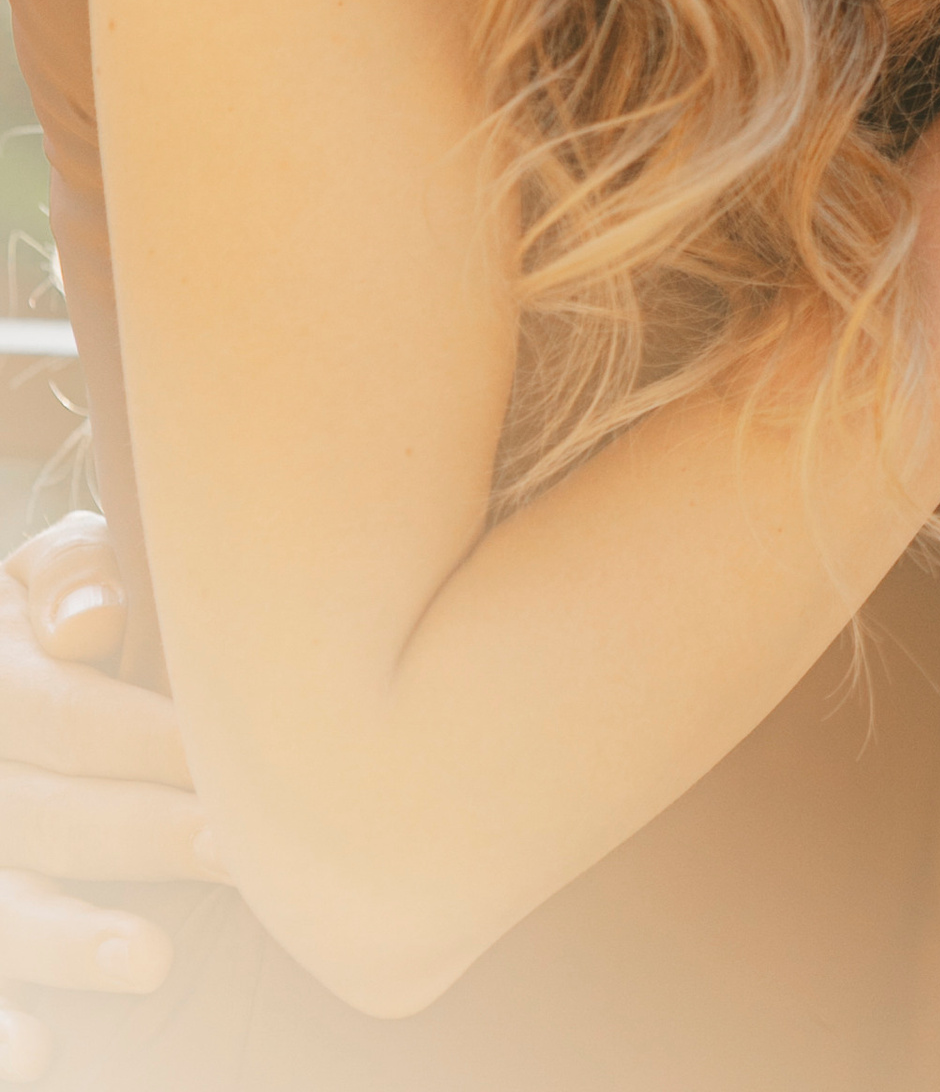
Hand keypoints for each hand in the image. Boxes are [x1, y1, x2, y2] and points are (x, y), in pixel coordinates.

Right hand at [0, 517, 220, 1080]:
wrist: (7, 685)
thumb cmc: (58, 623)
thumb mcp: (48, 578)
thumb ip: (70, 577)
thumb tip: (95, 622)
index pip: (63, 715)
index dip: (147, 737)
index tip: (229, 757)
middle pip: (46, 814)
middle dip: (143, 834)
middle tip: (233, 850)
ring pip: (4, 906)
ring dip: (70, 939)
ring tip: (154, 959)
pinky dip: (2, 1029)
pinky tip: (45, 1050)